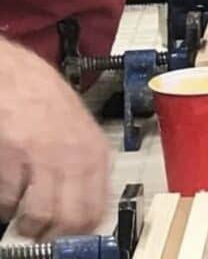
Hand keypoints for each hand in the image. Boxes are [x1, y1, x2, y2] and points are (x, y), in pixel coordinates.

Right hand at [0, 38, 109, 239]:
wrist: (14, 74)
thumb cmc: (45, 96)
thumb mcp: (79, 127)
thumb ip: (84, 162)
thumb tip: (85, 200)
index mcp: (95, 150)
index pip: (98, 207)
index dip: (82, 229)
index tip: (70, 235)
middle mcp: (75, 156)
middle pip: (72, 219)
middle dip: (55, 233)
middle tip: (43, 233)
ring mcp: (44, 157)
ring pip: (41, 216)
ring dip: (28, 225)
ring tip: (23, 221)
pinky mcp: (13, 157)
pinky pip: (10, 200)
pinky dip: (6, 205)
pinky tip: (8, 196)